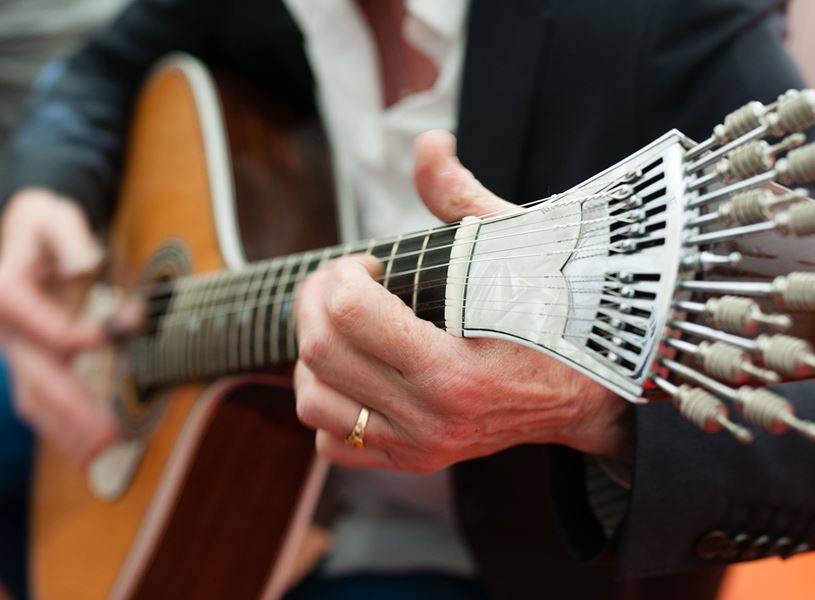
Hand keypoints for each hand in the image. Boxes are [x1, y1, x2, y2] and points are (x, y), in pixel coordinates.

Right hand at [0, 188, 115, 462]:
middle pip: (37, 375)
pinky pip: (40, 398)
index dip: (74, 334)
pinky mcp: (31, 360)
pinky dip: (60, 423)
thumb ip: (68, 237)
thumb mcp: (50, 215)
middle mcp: (7, 329)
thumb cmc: (41, 224)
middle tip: (105, 437)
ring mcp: (17, 349)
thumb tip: (86, 265)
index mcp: (8, 293)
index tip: (110, 336)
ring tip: (98, 454)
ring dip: (66, 428)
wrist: (26, 234)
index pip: (40, 324)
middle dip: (72, 408)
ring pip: (35, 397)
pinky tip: (83, 446)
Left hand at [293, 131, 632, 472]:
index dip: (344, 273)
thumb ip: (461, 197)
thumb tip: (427, 142)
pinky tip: (353, 371)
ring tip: (342, 326)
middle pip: (321, 351)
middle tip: (342, 281)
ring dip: (313, 352)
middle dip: (316, 300)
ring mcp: (419, 445)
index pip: (351, 313)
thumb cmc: (554, 315)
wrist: (588, 394)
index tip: (367, 264)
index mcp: (454, 368)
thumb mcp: (515, 250)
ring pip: (313, 401)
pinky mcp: (413, 460)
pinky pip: (333, 443)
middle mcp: (431, 417)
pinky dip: (327, 403)